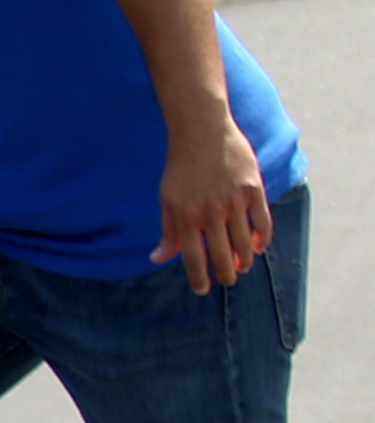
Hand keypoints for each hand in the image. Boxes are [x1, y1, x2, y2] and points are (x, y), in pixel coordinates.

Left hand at [156, 117, 272, 293]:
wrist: (202, 132)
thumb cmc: (181, 168)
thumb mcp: (167, 199)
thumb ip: (168, 231)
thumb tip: (159, 259)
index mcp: (186, 217)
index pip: (194, 258)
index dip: (199, 278)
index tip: (202, 290)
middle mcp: (211, 213)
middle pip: (222, 255)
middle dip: (226, 274)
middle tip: (228, 281)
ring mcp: (234, 201)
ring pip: (244, 243)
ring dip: (245, 260)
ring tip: (242, 267)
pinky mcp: (254, 189)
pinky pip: (262, 221)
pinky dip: (262, 238)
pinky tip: (258, 247)